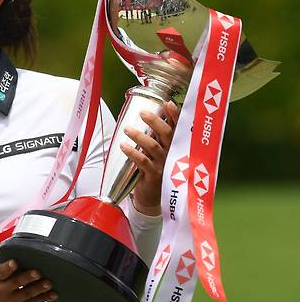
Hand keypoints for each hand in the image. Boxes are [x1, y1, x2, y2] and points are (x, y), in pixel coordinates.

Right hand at [0, 259, 56, 301]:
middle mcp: (2, 290)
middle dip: (27, 277)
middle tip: (37, 272)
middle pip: (16, 282)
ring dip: (39, 288)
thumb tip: (16, 254)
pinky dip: (43, 298)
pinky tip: (51, 294)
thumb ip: (2, 266)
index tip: (14, 262)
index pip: (0, 271)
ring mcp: (10, 300)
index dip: (8, 267)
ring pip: (27, 293)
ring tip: (48, 283)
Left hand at [120, 101, 179, 215]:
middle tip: (142, 112)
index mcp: (176, 145)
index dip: (175, 116)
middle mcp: (173, 154)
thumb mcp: (159, 153)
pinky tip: (123, 146)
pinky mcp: (154, 176)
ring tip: (126, 129)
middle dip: (156, 122)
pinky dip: (132, 153)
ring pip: (153, 147)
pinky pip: (143, 162)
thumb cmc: (155, 169)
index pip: (178, 128)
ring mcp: (164, 165)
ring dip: (140, 136)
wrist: (153, 197)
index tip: (168, 104)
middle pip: (167, 135)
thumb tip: (146, 115)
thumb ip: (156, 137)